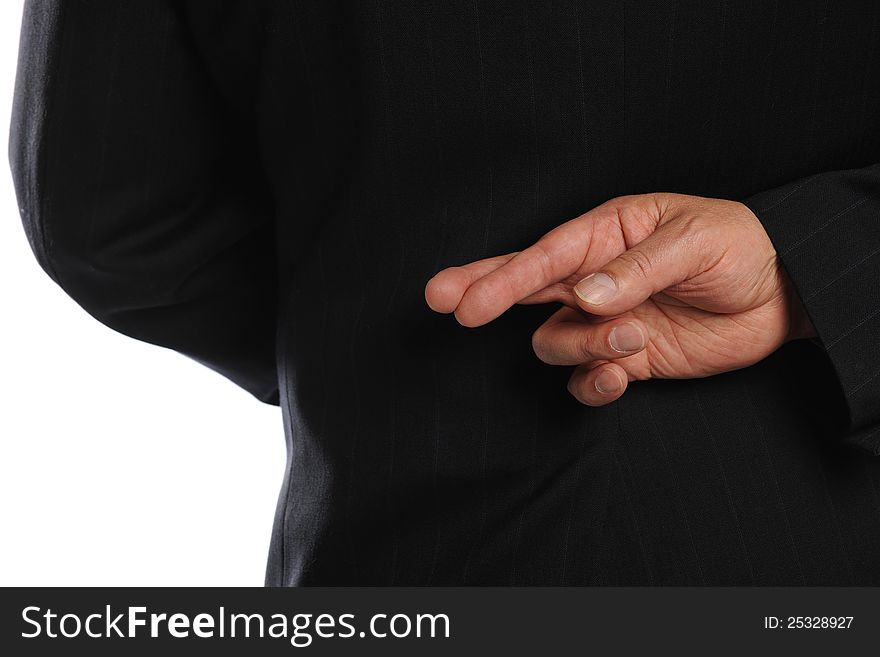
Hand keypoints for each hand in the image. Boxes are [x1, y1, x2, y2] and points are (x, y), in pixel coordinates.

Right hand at [424, 193, 815, 405]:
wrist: (783, 293)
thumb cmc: (740, 247)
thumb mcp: (695, 242)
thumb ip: (638, 269)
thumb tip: (587, 296)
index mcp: (606, 234)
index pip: (543, 257)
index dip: (500, 278)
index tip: (463, 301)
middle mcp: (595, 276)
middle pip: (522, 288)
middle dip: (483, 293)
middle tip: (443, 302)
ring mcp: (605, 320)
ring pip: (556, 341)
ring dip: (585, 348)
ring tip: (633, 339)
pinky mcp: (625, 358)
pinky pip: (587, 379)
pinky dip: (595, 384)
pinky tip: (620, 377)